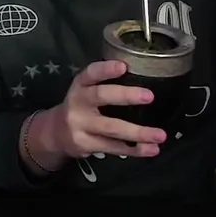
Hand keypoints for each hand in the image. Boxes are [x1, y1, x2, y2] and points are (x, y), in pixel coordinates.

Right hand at [35, 60, 167, 158]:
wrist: (55, 133)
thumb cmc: (81, 107)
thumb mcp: (86, 91)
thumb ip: (106, 86)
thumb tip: (145, 79)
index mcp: (80, 85)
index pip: (91, 73)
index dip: (106, 69)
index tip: (124, 66)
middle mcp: (78, 103)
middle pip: (100, 97)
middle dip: (125, 96)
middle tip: (150, 96)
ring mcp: (80, 125)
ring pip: (111, 128)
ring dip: (138, 132)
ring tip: (160, 135)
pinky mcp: (86, 144)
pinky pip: (113, 147)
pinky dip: (134, 150)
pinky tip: (151, 149)